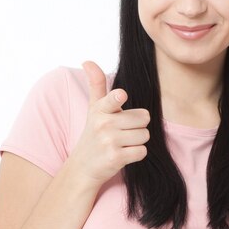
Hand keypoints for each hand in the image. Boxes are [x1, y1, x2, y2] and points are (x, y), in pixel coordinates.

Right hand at [66, 60, 150, 187]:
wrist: (83, 167)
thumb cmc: (94, 134)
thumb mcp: (94, 108)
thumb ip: (97, 84)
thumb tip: (87, 60)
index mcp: (100, 109)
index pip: (112, 99)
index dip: (118, 98)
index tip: (121, 95)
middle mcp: (103, 124)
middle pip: (144, 118)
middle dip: (137, 126)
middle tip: (122, 132)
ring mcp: (109, 142)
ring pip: (145, 135)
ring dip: (137, 141)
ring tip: (121, 144)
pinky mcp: (115, 158)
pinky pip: (142, 151)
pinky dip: (136, 154)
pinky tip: (123, 154)